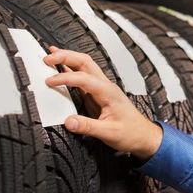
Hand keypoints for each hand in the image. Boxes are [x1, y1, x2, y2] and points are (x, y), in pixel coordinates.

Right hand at [43, 47, 162, 159]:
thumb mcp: (109, 133)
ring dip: (68, 60)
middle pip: (85, 62)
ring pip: (84, 67)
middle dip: (66, 56)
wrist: (143, 136)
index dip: (65, 78)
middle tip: (48, 57)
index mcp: (109, 92)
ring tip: (51, 55)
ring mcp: (101, 89)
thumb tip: (68, 121)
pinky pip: (82, 79)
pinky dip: (70, 72)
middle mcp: (105, 86)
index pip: (84, 78)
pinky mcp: (97, 95)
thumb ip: (88, 126)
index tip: (50, 81)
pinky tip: (61, 70)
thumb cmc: (131, 133)